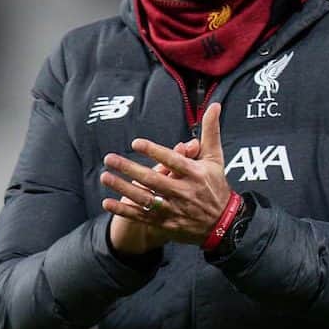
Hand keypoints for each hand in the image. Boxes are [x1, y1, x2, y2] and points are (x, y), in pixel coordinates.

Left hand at [100, 103, 231, 245]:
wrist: (224, 223)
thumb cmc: (216, 185)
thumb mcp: (215, 158)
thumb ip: (211, 130)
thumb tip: (214, 105)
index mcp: (195, 174)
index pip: (173, 161)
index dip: (154, 152)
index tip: (135, 143)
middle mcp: (184, 192)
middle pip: (153, 180)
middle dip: (130, 169)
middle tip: (109, 158)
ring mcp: (174, 209)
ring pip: (145, 199)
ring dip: (123, 188)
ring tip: (105, 176)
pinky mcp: (166, 223)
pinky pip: (141, 217)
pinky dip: (124, 210)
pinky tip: (107, 202)